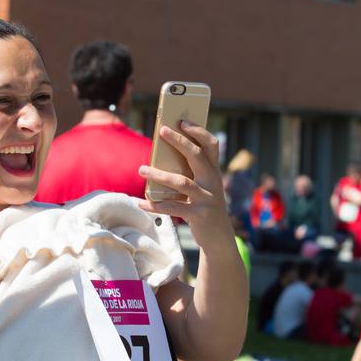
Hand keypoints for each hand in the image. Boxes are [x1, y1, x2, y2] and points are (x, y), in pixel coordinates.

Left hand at [139, 123, 231, 248]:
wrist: (220, 239)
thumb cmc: (204, 208)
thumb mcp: (203, 188)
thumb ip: (190, 174)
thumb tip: (161, 158)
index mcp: (214, 172)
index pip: (211, 145)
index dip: (198, 131)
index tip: (182, 121)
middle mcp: (213, 182)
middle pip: (197, 156)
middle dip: (180, 141)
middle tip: (162, 130)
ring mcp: (207, 198)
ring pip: (182, 181)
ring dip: (159, 174)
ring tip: (142, 169)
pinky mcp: (199, 215)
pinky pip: (173, 207)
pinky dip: (155, 205)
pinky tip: (141, 202)